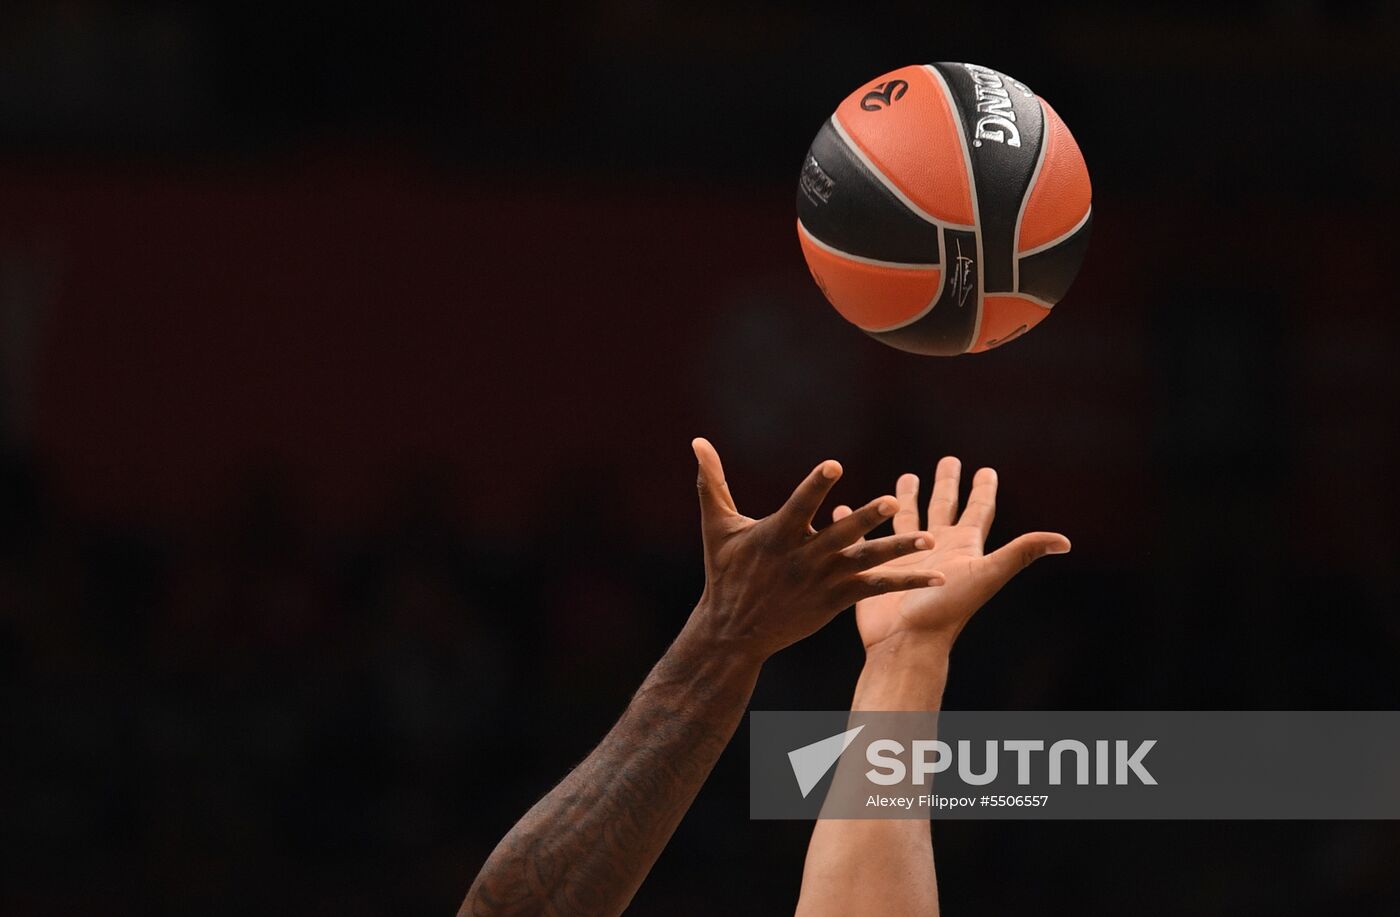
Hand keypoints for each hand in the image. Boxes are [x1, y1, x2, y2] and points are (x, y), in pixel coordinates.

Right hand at [690, 438, 944, 659]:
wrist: (733, 632)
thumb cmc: (724, 573)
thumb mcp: (716, 526)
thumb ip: (712, 481)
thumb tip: (697, 441)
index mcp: (775, 536)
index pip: (800, 505)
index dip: (816, 486)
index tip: (833, 465)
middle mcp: (803, 558)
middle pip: (840, 534)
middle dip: (866, 518)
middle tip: (893, 501)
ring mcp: (822, 580)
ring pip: (865, 561)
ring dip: (897, 549)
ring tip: (928, 538)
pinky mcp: (836, 599)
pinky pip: (876, 587)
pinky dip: (907, 581)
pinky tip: (938, 576)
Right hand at [836, 456, 1069, 656]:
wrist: (907, 641)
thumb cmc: (948, 607)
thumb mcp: (988, 573)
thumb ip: (1022, 552)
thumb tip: (1066, 541)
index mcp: (963, 547)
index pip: (978, 511)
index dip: (984, 490)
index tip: (987, 471)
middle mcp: (936, 550)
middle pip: (944, 509)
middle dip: (948, 484)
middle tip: (949, 460)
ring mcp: (906, 559)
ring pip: (907, 520)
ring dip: (907, 499)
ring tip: (905, 477)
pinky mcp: (879, 567)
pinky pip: (866, 538)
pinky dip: (858, 521)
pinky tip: (846, 508)